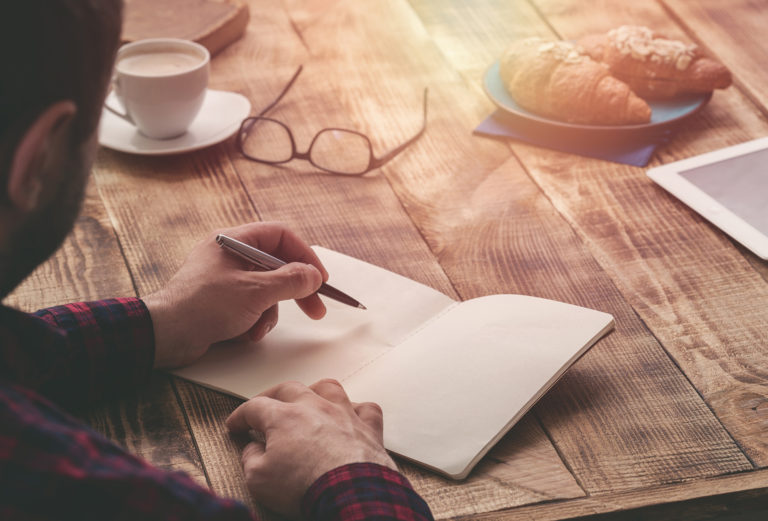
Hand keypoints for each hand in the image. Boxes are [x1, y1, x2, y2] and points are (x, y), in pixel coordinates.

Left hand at [143, 222, 328, 368]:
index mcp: (233, 241)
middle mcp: (230, 257)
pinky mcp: (222, 303)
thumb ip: (290, 281)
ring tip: (256, 326)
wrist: (164, 336)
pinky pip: (251, 307)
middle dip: (294, 291)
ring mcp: (225, 280)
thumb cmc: (202, 306)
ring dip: (268, 312)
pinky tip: (242, 334)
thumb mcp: (255, 292)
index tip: (319, 278)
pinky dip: (253, 321)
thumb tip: (313, 275)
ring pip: (266, 292)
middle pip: (276, 266)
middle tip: (315, 309)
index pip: (281, 236)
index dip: (304, 255)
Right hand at [226, 379, 396, 517]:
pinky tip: (352, 415)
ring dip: (315, 391)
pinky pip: (366, 408)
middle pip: (289, 389)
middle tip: (265, 405)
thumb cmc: (306, 485)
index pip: (255, 407)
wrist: (351, 493)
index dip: (241, 415)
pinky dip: (357, 410)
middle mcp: (315, 407)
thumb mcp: (259, 479)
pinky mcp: (368, 429)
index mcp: (284, 417)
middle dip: (273, 395)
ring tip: (308, 399)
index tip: (235, 425)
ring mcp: (344, 414)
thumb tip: (251, 450)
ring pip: (328, 388)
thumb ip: (250, 459)